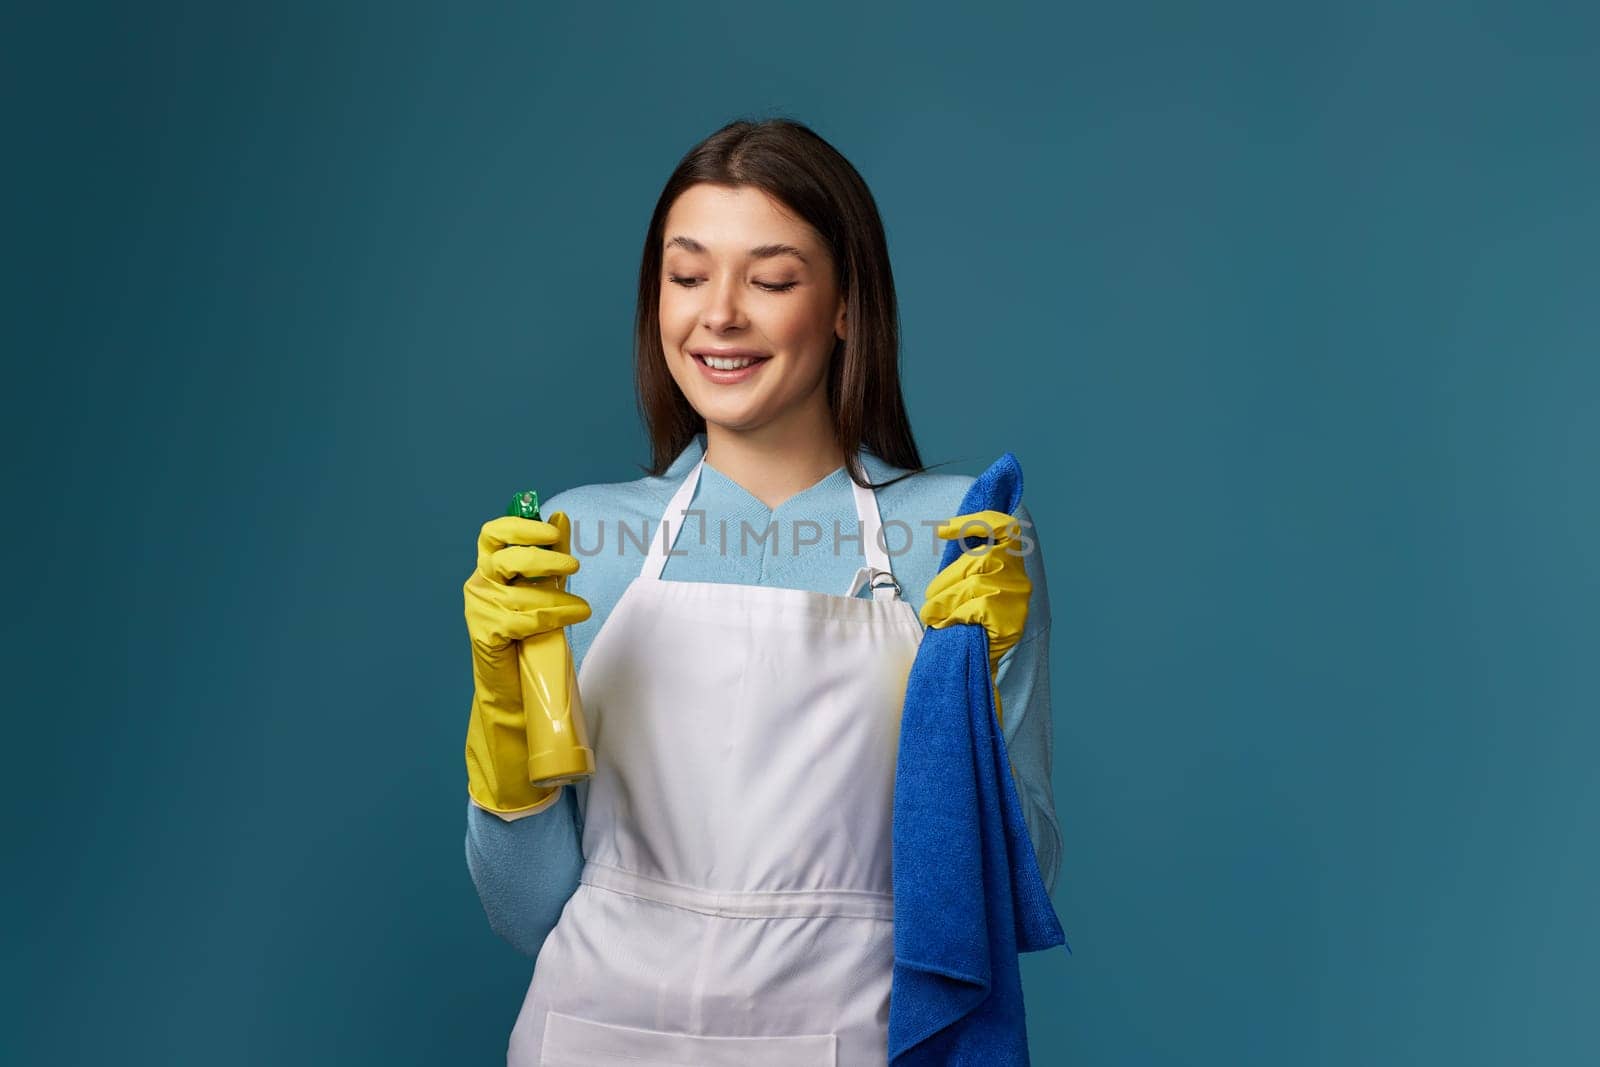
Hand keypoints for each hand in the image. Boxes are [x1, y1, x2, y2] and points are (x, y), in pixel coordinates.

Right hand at [463, 512, 590, 814]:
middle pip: (506, 557)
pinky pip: (521, 620)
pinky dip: (550, 617)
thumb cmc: (531, 635)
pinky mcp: (486, 636)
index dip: (521, 527)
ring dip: (558, 599)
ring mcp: (479, 611)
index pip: (493, 533)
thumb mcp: (543, 589)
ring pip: (521, 593)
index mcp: (489, 568)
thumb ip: (549, 554)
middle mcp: (480, 586)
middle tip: (574, 566)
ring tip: (582, 608)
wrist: (516, 689)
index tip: (552, 532)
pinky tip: (571, 618)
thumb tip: (560, 515)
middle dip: (544, 558)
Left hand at [920, 509, 1030, 724]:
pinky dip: (955, 615)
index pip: (1006, 529)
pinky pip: (975, 607)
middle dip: (947, 580)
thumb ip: (964, 567)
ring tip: (933, 616)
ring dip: (944, 601)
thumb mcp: (967, 590)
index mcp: (1011, 566)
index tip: (942, 529)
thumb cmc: (967, 625)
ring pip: (974, 584)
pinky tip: (947, 625)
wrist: (975, 669)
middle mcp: (1019, 580)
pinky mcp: (1010, 621)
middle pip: (980, 560)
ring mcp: (1017, 600)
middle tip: (930, 601)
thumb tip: (945, 533)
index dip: (976, 522)